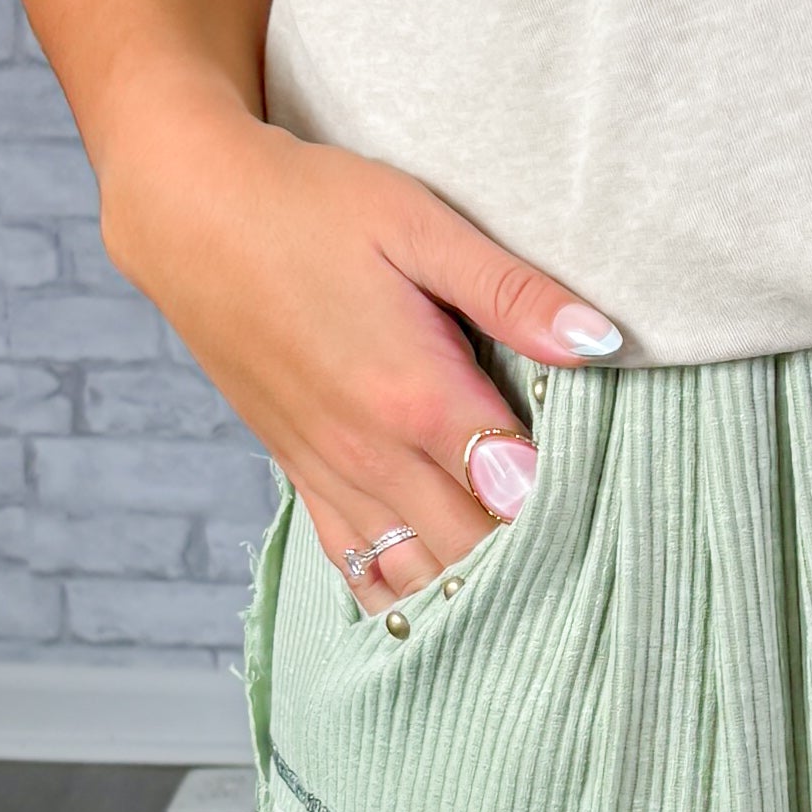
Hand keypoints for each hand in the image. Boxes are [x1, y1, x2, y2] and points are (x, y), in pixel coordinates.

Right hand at [99, 90, 619, 616]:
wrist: (190, 213)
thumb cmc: (309, 207)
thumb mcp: (419, 224)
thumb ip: (512, 292)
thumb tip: (602, 340)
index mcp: (415, 395)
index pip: (521, 493)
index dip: (577, 513)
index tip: (621, 511)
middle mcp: (370, 452)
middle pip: (474, 552)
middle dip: (538, 566)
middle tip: (596, 564)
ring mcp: (330, 472)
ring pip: (416, 575)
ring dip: (474, 590)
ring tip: (536, 595)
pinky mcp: (300, 473)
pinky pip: (356, 566)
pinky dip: (403, 593)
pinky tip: (445, 605)